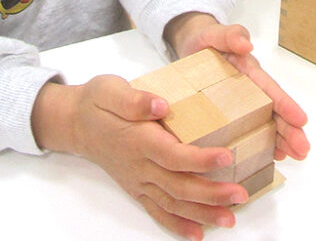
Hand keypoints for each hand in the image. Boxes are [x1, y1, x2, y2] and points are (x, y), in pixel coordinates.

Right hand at [32, 78, 242, 240]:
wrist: (74, 124)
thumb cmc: (97, 102)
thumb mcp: (110, 90)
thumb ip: (134, 99)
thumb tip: (160, 105)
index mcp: (137, 139)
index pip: (173, 154)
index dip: (200, 159)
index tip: (227, 156)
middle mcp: (139, 165)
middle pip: (178, 185)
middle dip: (211, 194)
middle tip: (240, 194)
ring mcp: (137, 181)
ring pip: (172, 203)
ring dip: (202, 213)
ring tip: (229, 219)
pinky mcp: (136, 189)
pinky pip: (158, 211)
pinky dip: (178, 225)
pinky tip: (198, 233)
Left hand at [165, 13, 310, 163]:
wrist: (192, 45)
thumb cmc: (206, 40)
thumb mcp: (213, 34)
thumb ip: (229, 35)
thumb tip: (246, 43)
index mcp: (249, 71)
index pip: (270, 89)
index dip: (285, 105)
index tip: (301, 120)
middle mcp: (252, 88)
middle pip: (274, 111)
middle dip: (290, 130)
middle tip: (303, 150)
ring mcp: (244, 101)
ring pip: (268, 122)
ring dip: (282, 140)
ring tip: (295, 157)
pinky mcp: (233, 111)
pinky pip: (252, 128)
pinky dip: (263, 142)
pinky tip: (272, 156)